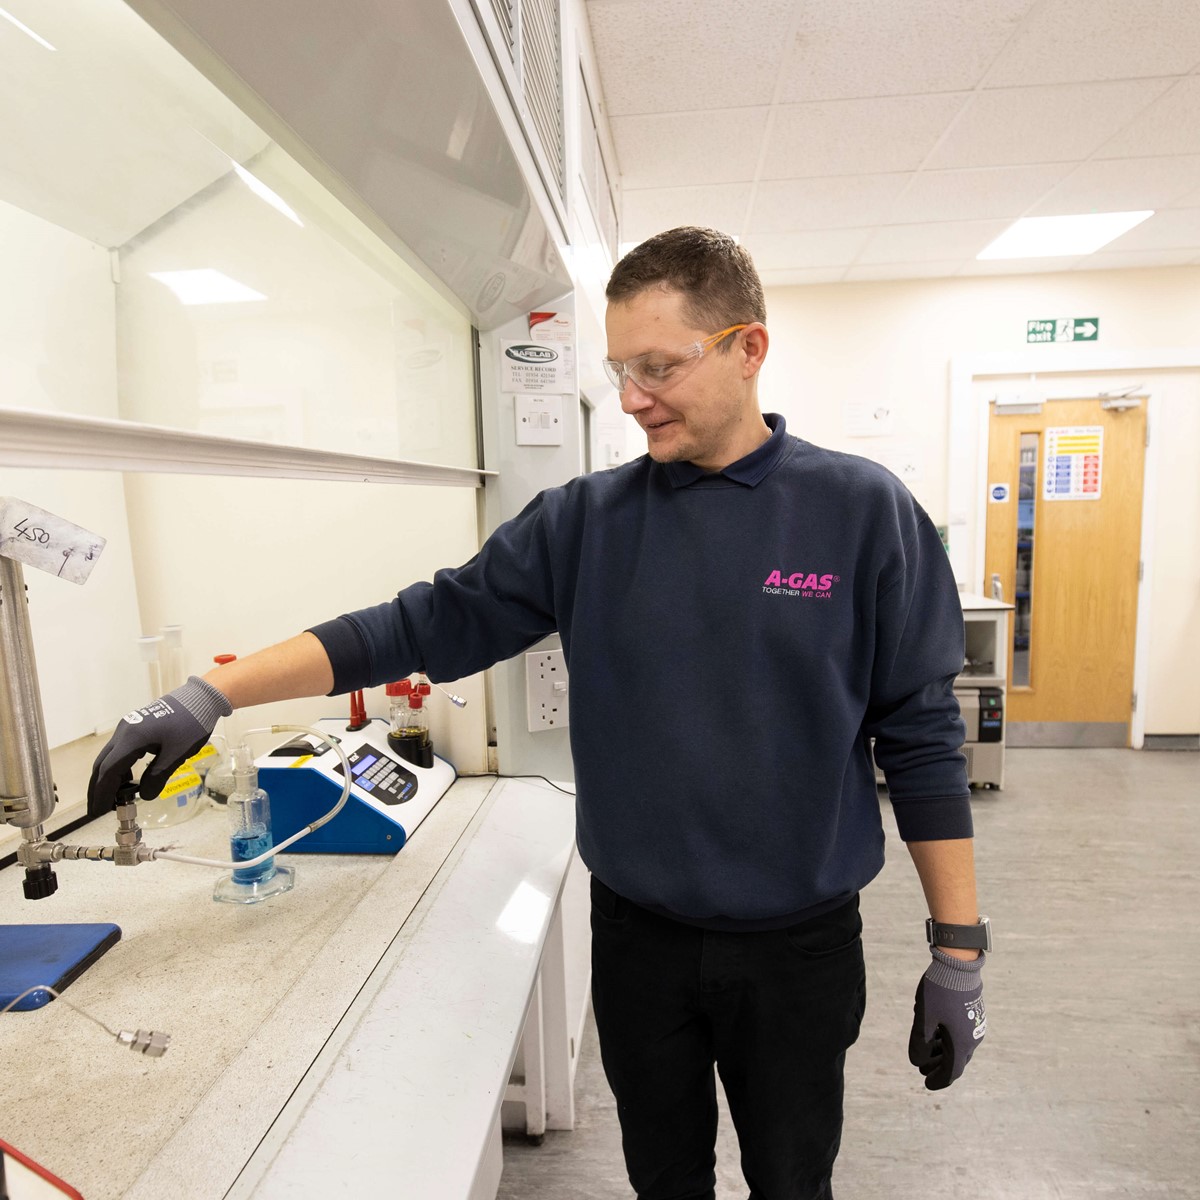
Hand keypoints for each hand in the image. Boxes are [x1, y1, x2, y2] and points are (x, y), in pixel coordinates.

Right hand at [87, 677, 231, 813]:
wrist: (200, 699)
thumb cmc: (191, 725)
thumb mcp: (176, 754)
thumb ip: (158, 776)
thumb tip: (145, 796)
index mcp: (131, 739)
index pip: (108, 771)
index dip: (102, 793)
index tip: (99, 811)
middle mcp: (123, 732)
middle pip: (102, 765)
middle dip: (98, 789)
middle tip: (98, 810)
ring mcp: (128, 728)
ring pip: (109, 757)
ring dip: (108, 779)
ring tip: (114, 799)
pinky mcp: (134, 727)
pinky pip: (119, 751)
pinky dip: (119, 768)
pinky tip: (127, 781)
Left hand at [908, 947, 985, 1090]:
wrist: (958, 964)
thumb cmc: (940, 991)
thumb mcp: (924, 1017)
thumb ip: (920, 1042)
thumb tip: (917, 1062)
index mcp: (961, 1043)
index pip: (951, 1072)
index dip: (938, 1080)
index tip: (926, 1084)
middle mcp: (972, 1038)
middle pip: (956, 1061)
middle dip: (938, 1067)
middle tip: (922, 1069)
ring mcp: (975, 1025)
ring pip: (958, 1046)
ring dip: (942, 1052)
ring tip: (926, 1051)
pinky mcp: (973, 1013)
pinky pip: (960, 1034)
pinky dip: (947, 1039)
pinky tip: (935, 1033)